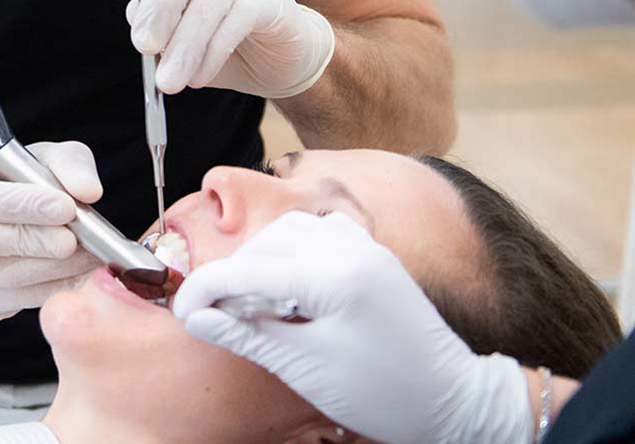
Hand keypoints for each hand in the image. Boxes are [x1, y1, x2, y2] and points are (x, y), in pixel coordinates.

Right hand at [0, 141, 101, 322]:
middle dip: (33, 242)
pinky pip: (10, 304)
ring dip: (49, 270)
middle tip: (77, 239)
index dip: (18, 204)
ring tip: (88, 255)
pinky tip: (74, 274)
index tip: (64, 206)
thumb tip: (87, 191)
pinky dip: (48, 289)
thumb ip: (61, 162)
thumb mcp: (28, 156)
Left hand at [119, 0, 334, 97]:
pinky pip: (238, 21)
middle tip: (144, 45)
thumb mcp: (174, 31)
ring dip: (185, 44)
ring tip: (169, 79)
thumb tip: (138, 15)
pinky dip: (212, 53)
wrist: (277, 58)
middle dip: (161, 3)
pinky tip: (198, 76)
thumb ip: (153, 20)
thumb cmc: (215, 36)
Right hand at [171, 211, 532, 443]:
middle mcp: (352, 249)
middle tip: (213, 315)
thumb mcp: (305, 367)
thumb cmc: (385, 392)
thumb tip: (195, 316)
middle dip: (233, 276)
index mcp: (335, 275)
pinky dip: (293, 254)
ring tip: (251, 304)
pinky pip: (320, 237)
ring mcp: (366, 250)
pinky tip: (288, 289)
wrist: (454, 401)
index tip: (181, 311)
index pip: (249, 270)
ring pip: (292, 233)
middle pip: (266, 245)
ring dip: (262, 260)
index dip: (207, 290)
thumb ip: (247, 333)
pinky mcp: (374, 258)